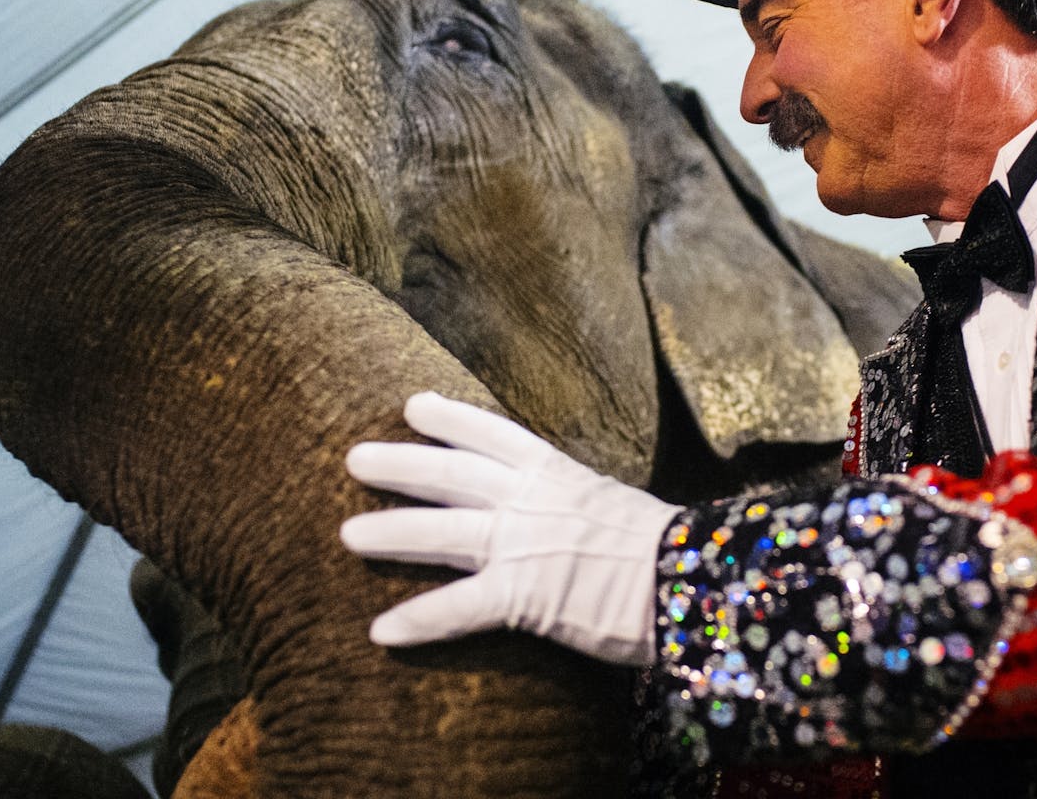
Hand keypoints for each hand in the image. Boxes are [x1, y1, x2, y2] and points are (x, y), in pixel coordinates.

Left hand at [340, 392, 682, 665]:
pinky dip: (418, 619)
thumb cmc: (666, 550)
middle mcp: (531, 501)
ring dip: (390, 532)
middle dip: (400, 464)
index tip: (414, 405)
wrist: (689, 581)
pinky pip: (458, 608)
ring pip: (440, 531)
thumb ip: (579, 504)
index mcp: (558, 474)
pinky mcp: (523, 595)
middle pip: (452, 474)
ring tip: (346, 535)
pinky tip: (380, 631)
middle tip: (353, 457)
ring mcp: (523, 544)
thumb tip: (568, 512)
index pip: (495, 434)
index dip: (451, 418)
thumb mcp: (616, 507)